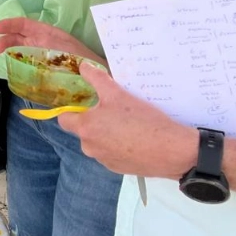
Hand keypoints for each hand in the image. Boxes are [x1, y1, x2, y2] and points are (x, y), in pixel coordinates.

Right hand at [0, 17, 103, 63]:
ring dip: (10, 49)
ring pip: (22, 47)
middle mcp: (44, 41)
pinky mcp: (45, 65)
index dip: (9, 24)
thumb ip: (44, 43)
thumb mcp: (62, 47)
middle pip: (20, 36)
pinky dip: (18, 59)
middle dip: (6, 39)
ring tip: (1, 55)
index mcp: (47, 32)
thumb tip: (27, 43)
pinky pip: (28, 60)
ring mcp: (44, 53)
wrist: (98, 74)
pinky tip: (14, 65)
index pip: (24, 24)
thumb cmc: (82, 59)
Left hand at [58, 67, 198, 178]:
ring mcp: (104, 160)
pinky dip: (119, 146)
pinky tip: (135, 138)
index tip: (84, 102)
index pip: (64, 119)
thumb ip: (96, 78)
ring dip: (106, 133)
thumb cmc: (141, 120)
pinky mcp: (119, 169)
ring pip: (98, 142)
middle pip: (82, 130)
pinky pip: (112, 153)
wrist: (171, 150)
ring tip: (127, 123)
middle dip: (93, 120)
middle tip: (112, 109)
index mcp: (85, 128)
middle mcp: (89, 147)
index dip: (71, 109)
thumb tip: (82, 67)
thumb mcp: (118, 93)